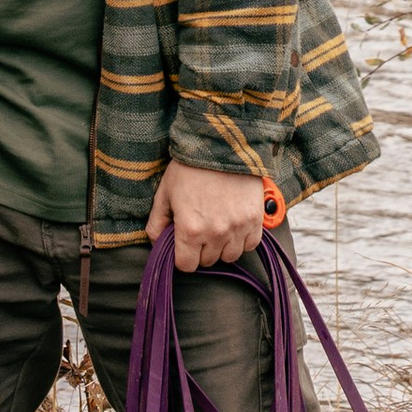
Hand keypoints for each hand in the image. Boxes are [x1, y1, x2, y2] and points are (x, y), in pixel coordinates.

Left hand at [147, 158, 267, 273]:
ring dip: (222, 246)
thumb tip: (156, 243)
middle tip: (200, 228)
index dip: (182, 256)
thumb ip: (156, 223)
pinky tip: (234, 224)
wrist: (222, 145)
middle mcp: (216, 233)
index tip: (183, 245)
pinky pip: (250, 244)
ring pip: (229, 256)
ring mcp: (238, 228)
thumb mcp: (164, 192)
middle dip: (201, 249)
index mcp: (190, 229)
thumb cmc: (191, 167)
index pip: (186, 266)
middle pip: (207, 261)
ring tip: (217, 226)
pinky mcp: (255, 220)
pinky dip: (242, 239)